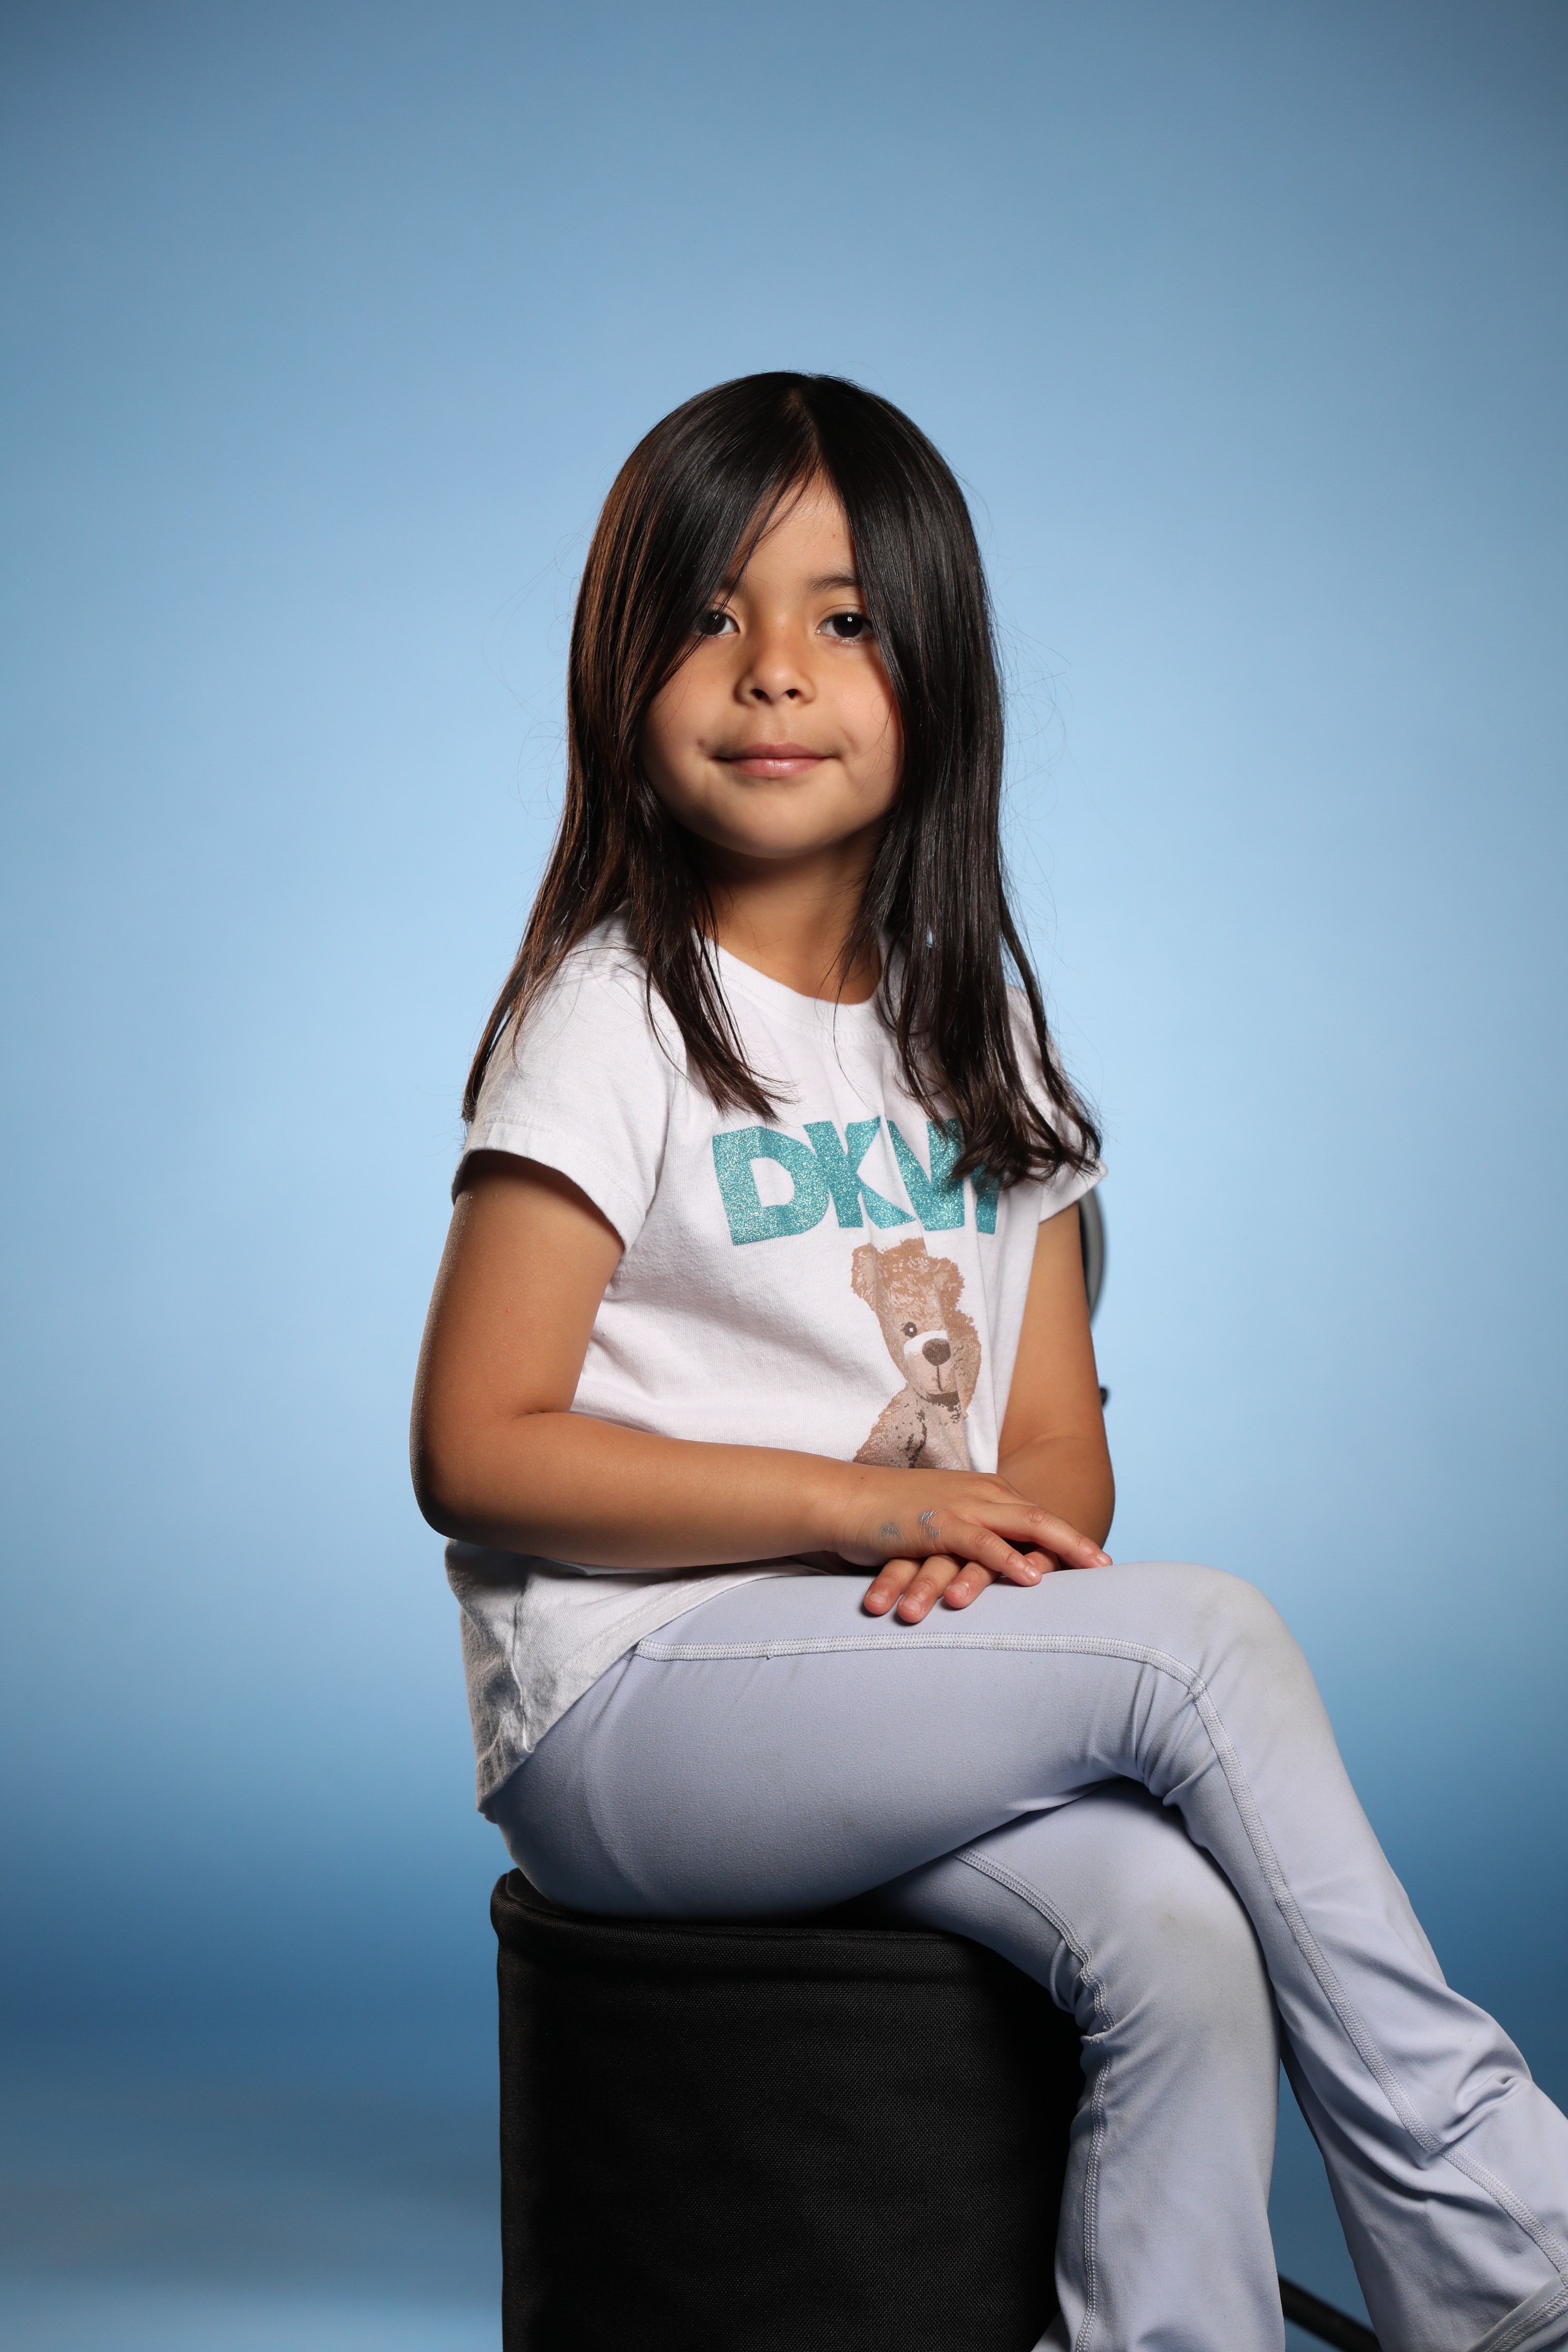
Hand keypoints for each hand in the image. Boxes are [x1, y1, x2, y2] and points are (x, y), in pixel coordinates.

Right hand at [830, 1467, 1110, 1623]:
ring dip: (1061, 1546)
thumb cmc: (889, 1516)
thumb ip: (969, 1538)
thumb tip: (988, 1565)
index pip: (1035, 1516)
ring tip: (1091, 1569)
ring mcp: (961, 1505)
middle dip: (1078, 1541)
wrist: (843, 1499)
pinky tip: (1034, 1575)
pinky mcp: (938, 1523)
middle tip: (1108, 1567)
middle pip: (1042, 1518)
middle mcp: (979, 1494)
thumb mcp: (939, 1523)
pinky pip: (983, 1541)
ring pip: (1024, 1524)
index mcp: (982, 1493)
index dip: (1069, 1537)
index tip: (1096, 1560)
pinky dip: (1011, 1557)